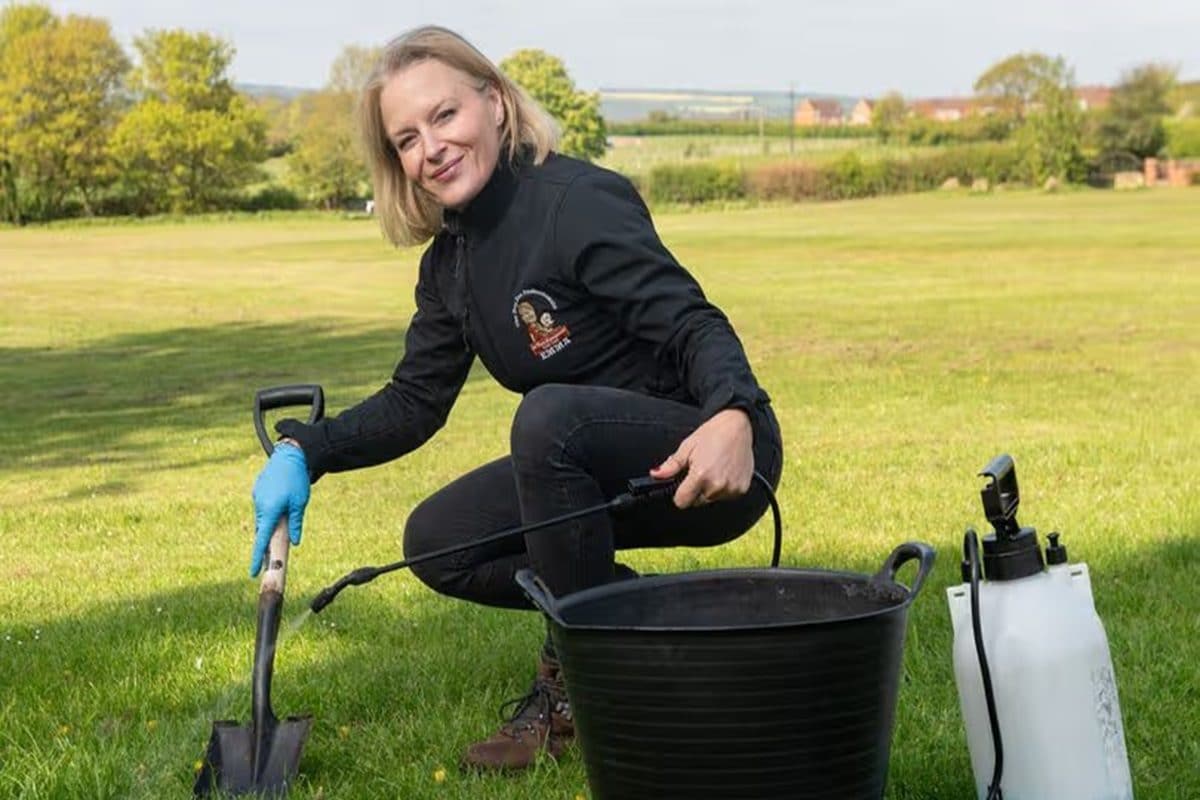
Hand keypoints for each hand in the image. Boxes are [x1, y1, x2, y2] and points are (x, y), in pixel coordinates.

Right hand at [250, 441, 309, 576]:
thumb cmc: (296, 480)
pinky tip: (281, 500)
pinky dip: (270, 511)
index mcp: (270, 511)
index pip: (262, 540)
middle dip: (268, 539)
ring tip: (285, 512)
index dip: (258, 558)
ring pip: (263, 518)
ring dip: (271, 523)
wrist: (289, 455)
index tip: (253, 572)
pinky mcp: (258, 491)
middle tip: (276, 546)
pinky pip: (263, 507)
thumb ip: (295, 524)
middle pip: (262, 530)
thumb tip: (293, 542)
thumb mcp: (299, 504)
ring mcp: (257, 497)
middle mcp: (260, 506)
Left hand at [649, 409, 753, 508]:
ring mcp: (731, 488)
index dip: (678, 494)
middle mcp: (717, 485)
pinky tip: (724, 472)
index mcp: (701, 475)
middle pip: (697, 502)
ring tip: (713, 469)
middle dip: (695, 490)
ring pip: (711, 499)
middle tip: (700, 471)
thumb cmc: (714, 433)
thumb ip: (671, 465)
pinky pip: (726, 496)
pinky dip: (723, 488)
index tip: (681, 486)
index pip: (682, 502)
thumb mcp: (687, 447)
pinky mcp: (742, 488)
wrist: (738, 426)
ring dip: (710, 490)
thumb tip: (656, 474)